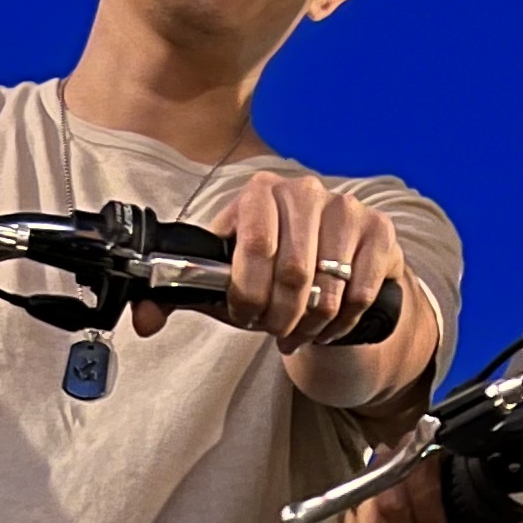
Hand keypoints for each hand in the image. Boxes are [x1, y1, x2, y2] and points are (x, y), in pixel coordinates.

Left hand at [144, 169, 425, 369]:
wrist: (330, 261)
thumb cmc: (270, 270)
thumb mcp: (223, 278)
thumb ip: (180, 296)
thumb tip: (143, 321)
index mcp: (259, 192)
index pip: (255, 245)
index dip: (249, 293)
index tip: (246, 316)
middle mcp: (304, 190)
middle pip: (294, 273)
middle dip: (280, 316)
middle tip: (274, 331)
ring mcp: (346, 208)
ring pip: (329, 289)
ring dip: (310, 325)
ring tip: (299, 331)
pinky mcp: (380, 231)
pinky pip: (358, 294)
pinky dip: (340, 323)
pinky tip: (327, 326)